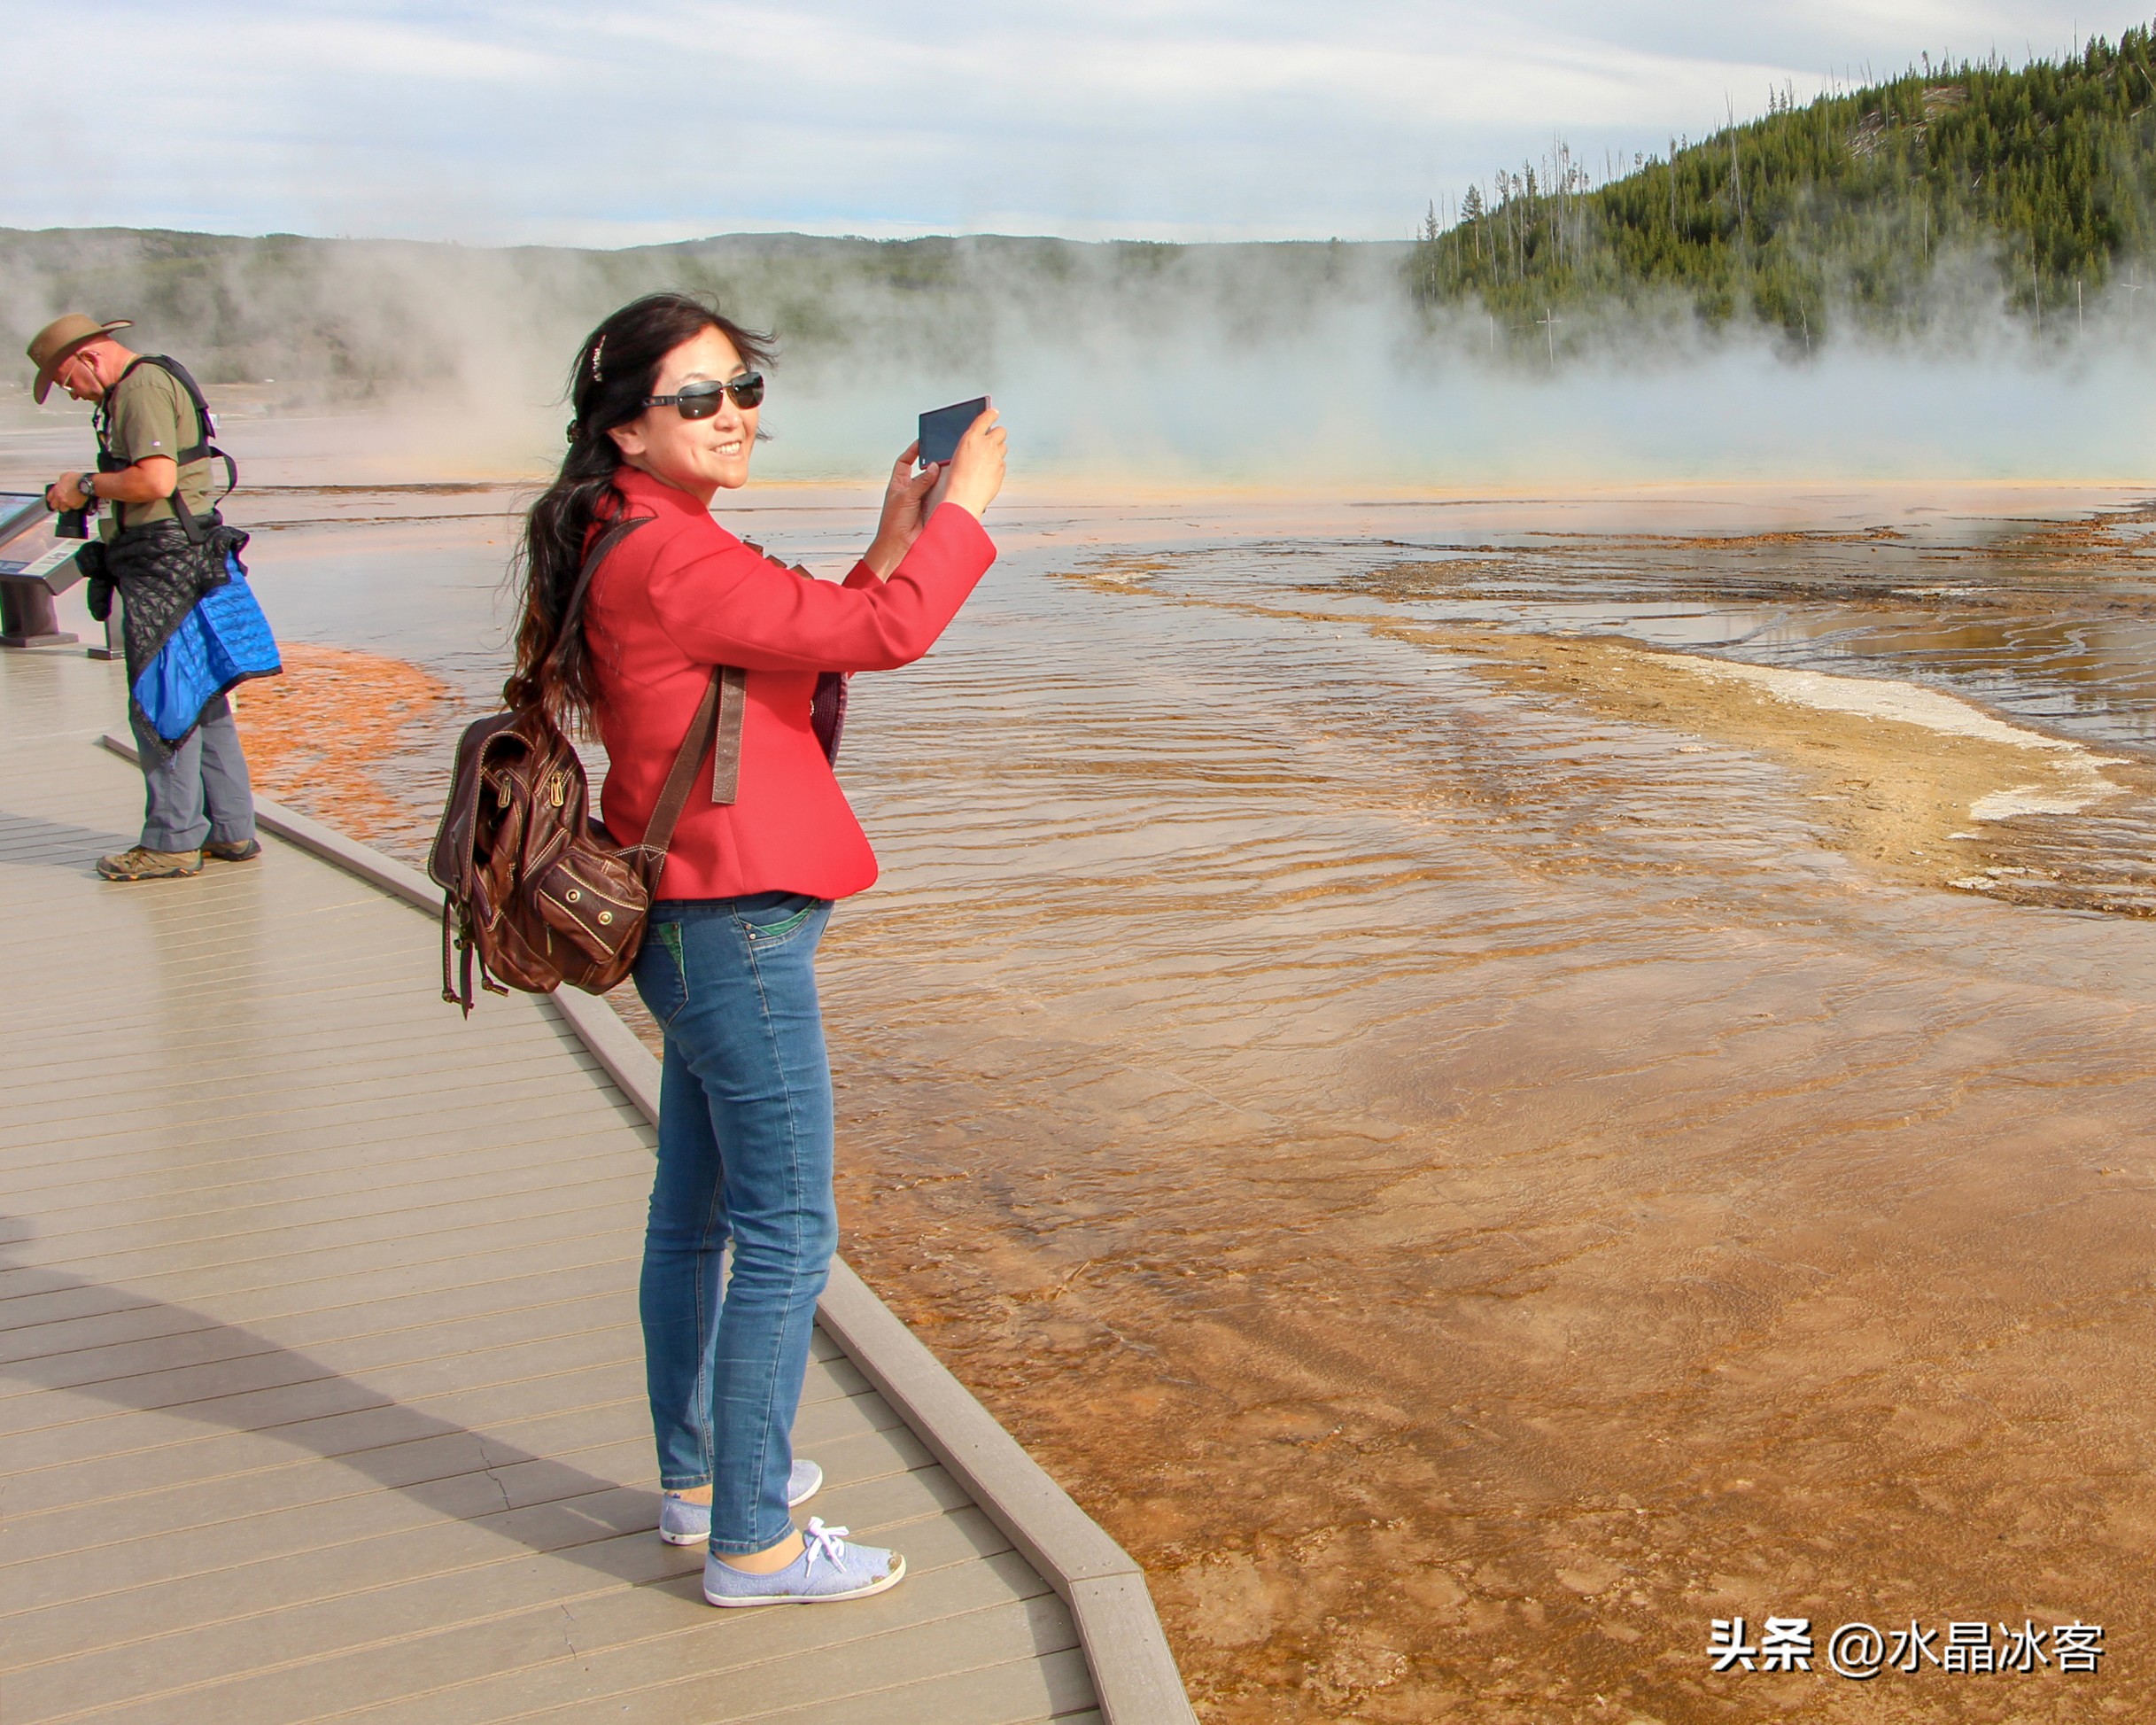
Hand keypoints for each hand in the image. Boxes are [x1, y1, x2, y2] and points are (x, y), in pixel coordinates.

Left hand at [48, 471, 88, 509]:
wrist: (87, 484)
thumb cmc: (77, 479)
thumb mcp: (65, 476)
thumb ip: (61, 482)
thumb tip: (61, 483)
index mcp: (56, 490)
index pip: (49, 498)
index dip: (51, 499)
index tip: (52, 499)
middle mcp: (60, 498)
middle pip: (54, 506)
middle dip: (57, 504)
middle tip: (60, 503)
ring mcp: (68, 503)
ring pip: (63, 509)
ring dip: (65, 507)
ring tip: (70, 504)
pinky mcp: (76, 507)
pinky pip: (73, 508)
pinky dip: (74, 506)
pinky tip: (77, 502)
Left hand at [863, 440, 941, 575]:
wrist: (899, 546)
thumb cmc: (893, 523)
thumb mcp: (905, 496)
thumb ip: (920, 482)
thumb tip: (934, 468)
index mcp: (899, 484)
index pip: (905, 461)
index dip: (913, 451)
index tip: (923, 441)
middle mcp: (912, 491)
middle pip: (924, 472)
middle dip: (934, 465)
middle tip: (944, 455)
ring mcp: (923, 501)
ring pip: (936, 485)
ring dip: (943, 480)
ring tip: (953, 471)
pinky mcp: (933, 510)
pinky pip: (943, 499)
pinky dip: (949, 494)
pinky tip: (956, 489)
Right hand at [940, 405, 1004, 520]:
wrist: (963, 498)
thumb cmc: (955, 480)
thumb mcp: (957, 455)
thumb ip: (970, 445)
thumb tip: (977, 441)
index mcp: (971, 437)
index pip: (986, 417)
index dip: (991, 413)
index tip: (994, 412)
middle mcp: (986, 444)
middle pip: (1001, 431)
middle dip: (997, 435)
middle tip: (991, 441)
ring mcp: (996, 457)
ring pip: (1003, 447)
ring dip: (997, 450)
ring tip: (987, 460)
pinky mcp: (1001, 469)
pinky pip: (1002, 463)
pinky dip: (997, 465)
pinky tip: (988, 472)